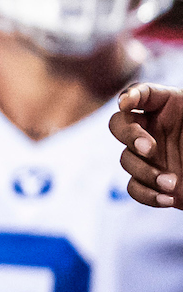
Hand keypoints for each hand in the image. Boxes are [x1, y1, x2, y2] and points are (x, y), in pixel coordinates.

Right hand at [112, 83, 182, 206]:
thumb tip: (152, 104)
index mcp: (171, 107)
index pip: (144, 93)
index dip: (131, 94)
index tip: (126, 103)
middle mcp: (154, 129)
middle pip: (119, 124)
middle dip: (129, 135)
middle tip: (148, 148)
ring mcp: (149, 157)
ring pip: (126, 159)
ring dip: (145, 172)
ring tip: (172, 183)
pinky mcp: (150, 182)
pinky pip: (134, 187)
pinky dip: (148, 194)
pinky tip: (167, 198)